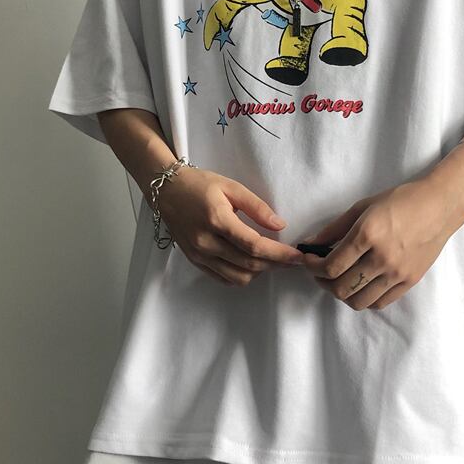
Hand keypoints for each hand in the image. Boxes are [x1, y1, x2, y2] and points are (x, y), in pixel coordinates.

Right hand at [158, 168, 305, 286]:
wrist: (166, 190)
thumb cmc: (200, 184)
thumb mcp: (231, 187)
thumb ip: (257, 207)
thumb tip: (280, 225)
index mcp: (217, 220)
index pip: (254, 246)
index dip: (279, 254)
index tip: (296, 255)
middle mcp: (206, 242)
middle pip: (249, 264)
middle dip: (276, 264)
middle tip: (292, 260)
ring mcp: (198, 254)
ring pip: (238, 277)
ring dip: (260, 272)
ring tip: (273, 260)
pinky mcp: (194, 261)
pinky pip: (223, 278)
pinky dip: (242, 276)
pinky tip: (252, 264)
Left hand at [297, 178, 460, 310]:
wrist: (439, 206)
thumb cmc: (400, 201)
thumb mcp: (362, 207)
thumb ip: (334, 229)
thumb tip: (310, 244)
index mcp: (367, 235)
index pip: (331, 266)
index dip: (312, 267)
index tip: (308, 261)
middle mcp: (382, 258)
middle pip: (341, 288)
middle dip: (323, 282)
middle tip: (320, 271)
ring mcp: (397, 273)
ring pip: (358, 301)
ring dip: (341, 293)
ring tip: (338, 280)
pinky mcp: (409, 281)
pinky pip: (379, 303)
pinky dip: (363, 298)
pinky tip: (360, 284)